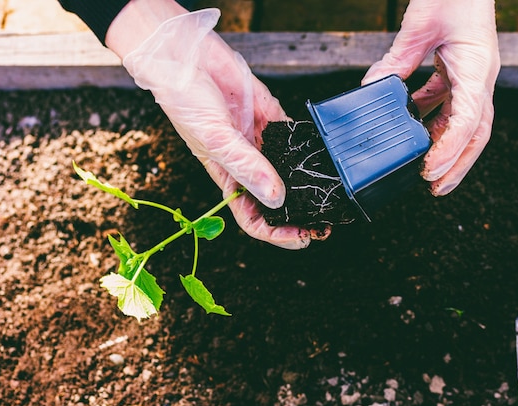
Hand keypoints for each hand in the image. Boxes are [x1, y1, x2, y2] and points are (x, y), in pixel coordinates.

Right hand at [108, 6, 323, 248]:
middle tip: (325, 222)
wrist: (184, 55)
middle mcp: (248, 163)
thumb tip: (277, 198)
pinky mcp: (271, 116)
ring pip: (290, 171)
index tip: (303, 237)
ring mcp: (261, 141)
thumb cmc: (185, 100)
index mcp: (228, 177)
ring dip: (310, 185)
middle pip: (278, 199)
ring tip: (333, 194)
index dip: (277, 233)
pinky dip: (311, 147)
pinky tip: (326, 157)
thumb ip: (248, 167)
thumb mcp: (216, 139)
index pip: (254, 217)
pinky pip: (295, 137)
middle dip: (300, 215)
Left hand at [362, 0, 500, 195]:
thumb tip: (371, 90)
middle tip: (436, 188)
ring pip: (464, 123)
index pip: (468, 120)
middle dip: (457, 164)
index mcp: (478, 68)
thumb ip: (397, 61)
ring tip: (425, 170)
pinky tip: (415, 128)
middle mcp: (480, 77)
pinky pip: (449, 104)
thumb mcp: (419, 26)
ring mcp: (473, 76)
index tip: (429, 171)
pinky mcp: (461, 71)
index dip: (450, 150)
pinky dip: (433, 120)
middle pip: (475, 133)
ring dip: (446, 147)